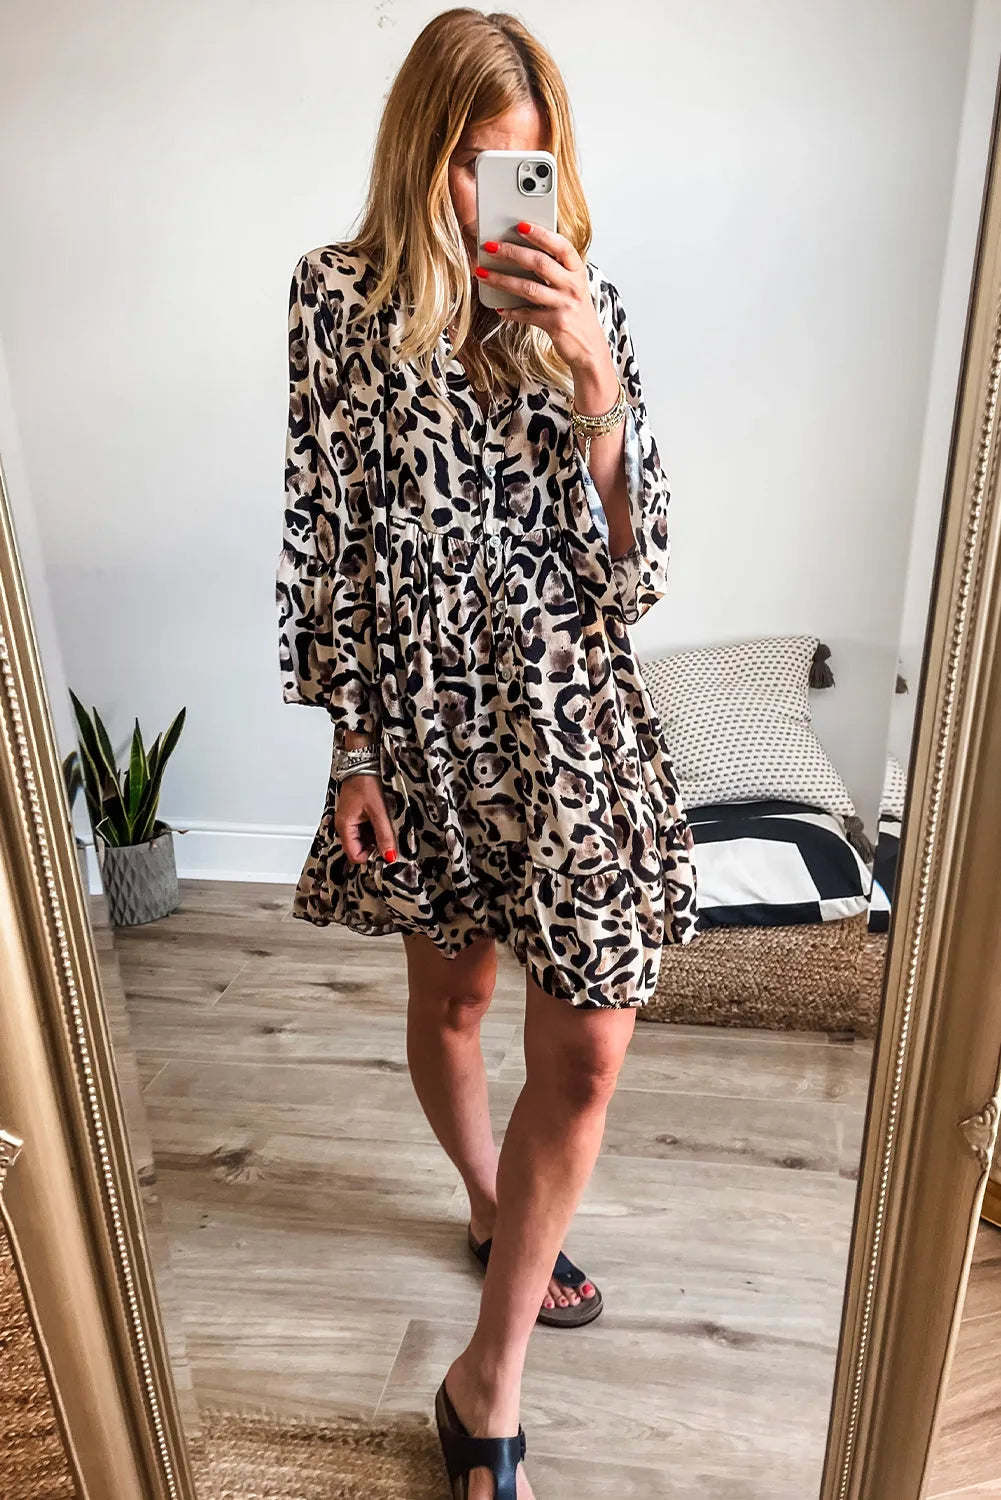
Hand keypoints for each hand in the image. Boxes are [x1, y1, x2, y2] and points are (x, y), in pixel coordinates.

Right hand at [334, 774, 397, 864]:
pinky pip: (366, 829)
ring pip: (364, 839)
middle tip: (392, 840)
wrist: (363, 759)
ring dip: (378, 838)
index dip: (371, 857)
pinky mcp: (357, 813)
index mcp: (345, 826)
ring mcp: (351, 819)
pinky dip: (376, 829)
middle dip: (376, 848)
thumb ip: (384, 834)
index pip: (355, 855)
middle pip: (359, 849)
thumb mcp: (379, 810)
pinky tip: (386, 821)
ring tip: (390, 828)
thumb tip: (389, 856)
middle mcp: (345, 825)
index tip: (388, 853)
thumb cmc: (365, 780)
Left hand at [476, 222, 614, 379]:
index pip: (560, 246)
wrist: (589, 346)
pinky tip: (499, 307)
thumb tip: (520, 252)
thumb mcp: (571, 286)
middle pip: (539, 263)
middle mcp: (573, 285)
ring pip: (528, 288)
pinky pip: (527, 315)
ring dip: (502, 280)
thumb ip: (554, 270)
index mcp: (577, 271)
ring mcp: (565, 305)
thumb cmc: (575, 311)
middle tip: (490, 247)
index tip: (520, 225)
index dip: (541, 234)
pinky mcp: (556, 324)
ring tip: (483, 273)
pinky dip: (511, 311)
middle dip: (511, 252)